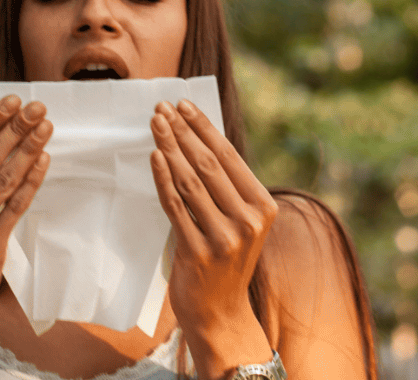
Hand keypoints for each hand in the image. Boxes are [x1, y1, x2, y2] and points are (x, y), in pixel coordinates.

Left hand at [149, 99, 276, 377]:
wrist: (222, 314)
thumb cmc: (226, 260)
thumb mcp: (239, 222)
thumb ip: (226, 187)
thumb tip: (198, 138)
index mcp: (263, 206)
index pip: (229, 155)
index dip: (203, 127)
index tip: (182, 104)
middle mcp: (249, 220)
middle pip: (208, 163)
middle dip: (182, 131)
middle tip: (160, 108)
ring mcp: (225, 238)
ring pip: (191, 181)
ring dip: (169, 147)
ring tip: (154, 124)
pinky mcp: (199, 252)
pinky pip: (176, 207)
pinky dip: (164, 179)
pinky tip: (155, 157)